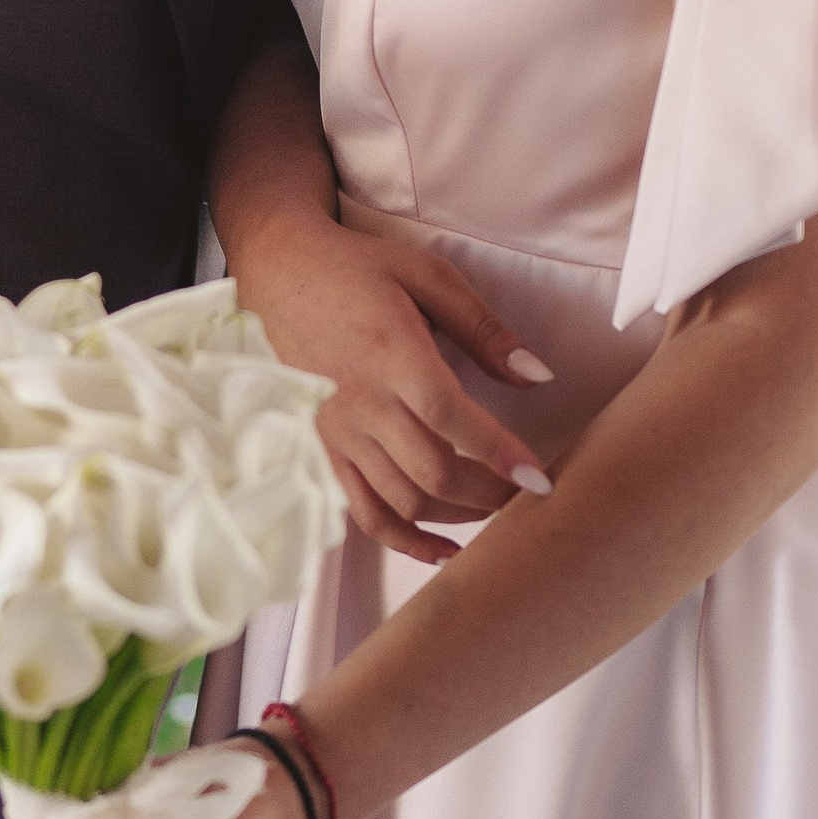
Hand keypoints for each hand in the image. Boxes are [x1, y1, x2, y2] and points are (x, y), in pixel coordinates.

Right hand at [234, 207, 553, 562]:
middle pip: (432, 472)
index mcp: (391, 353)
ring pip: (402, 501)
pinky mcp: (322, 450)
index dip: (499, 454)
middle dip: (490, 496)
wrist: (277, 274)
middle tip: (528, 495)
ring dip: (457, 517)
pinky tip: (444, 549)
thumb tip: (537, 376)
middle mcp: (361, 402)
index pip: (451, 417)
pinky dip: (405, 541)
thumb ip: (483, 329)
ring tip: (496, 511)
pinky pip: (363, 512)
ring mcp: (338, 433)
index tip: (540, 479)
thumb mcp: (427, 275)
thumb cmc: (356, 270)